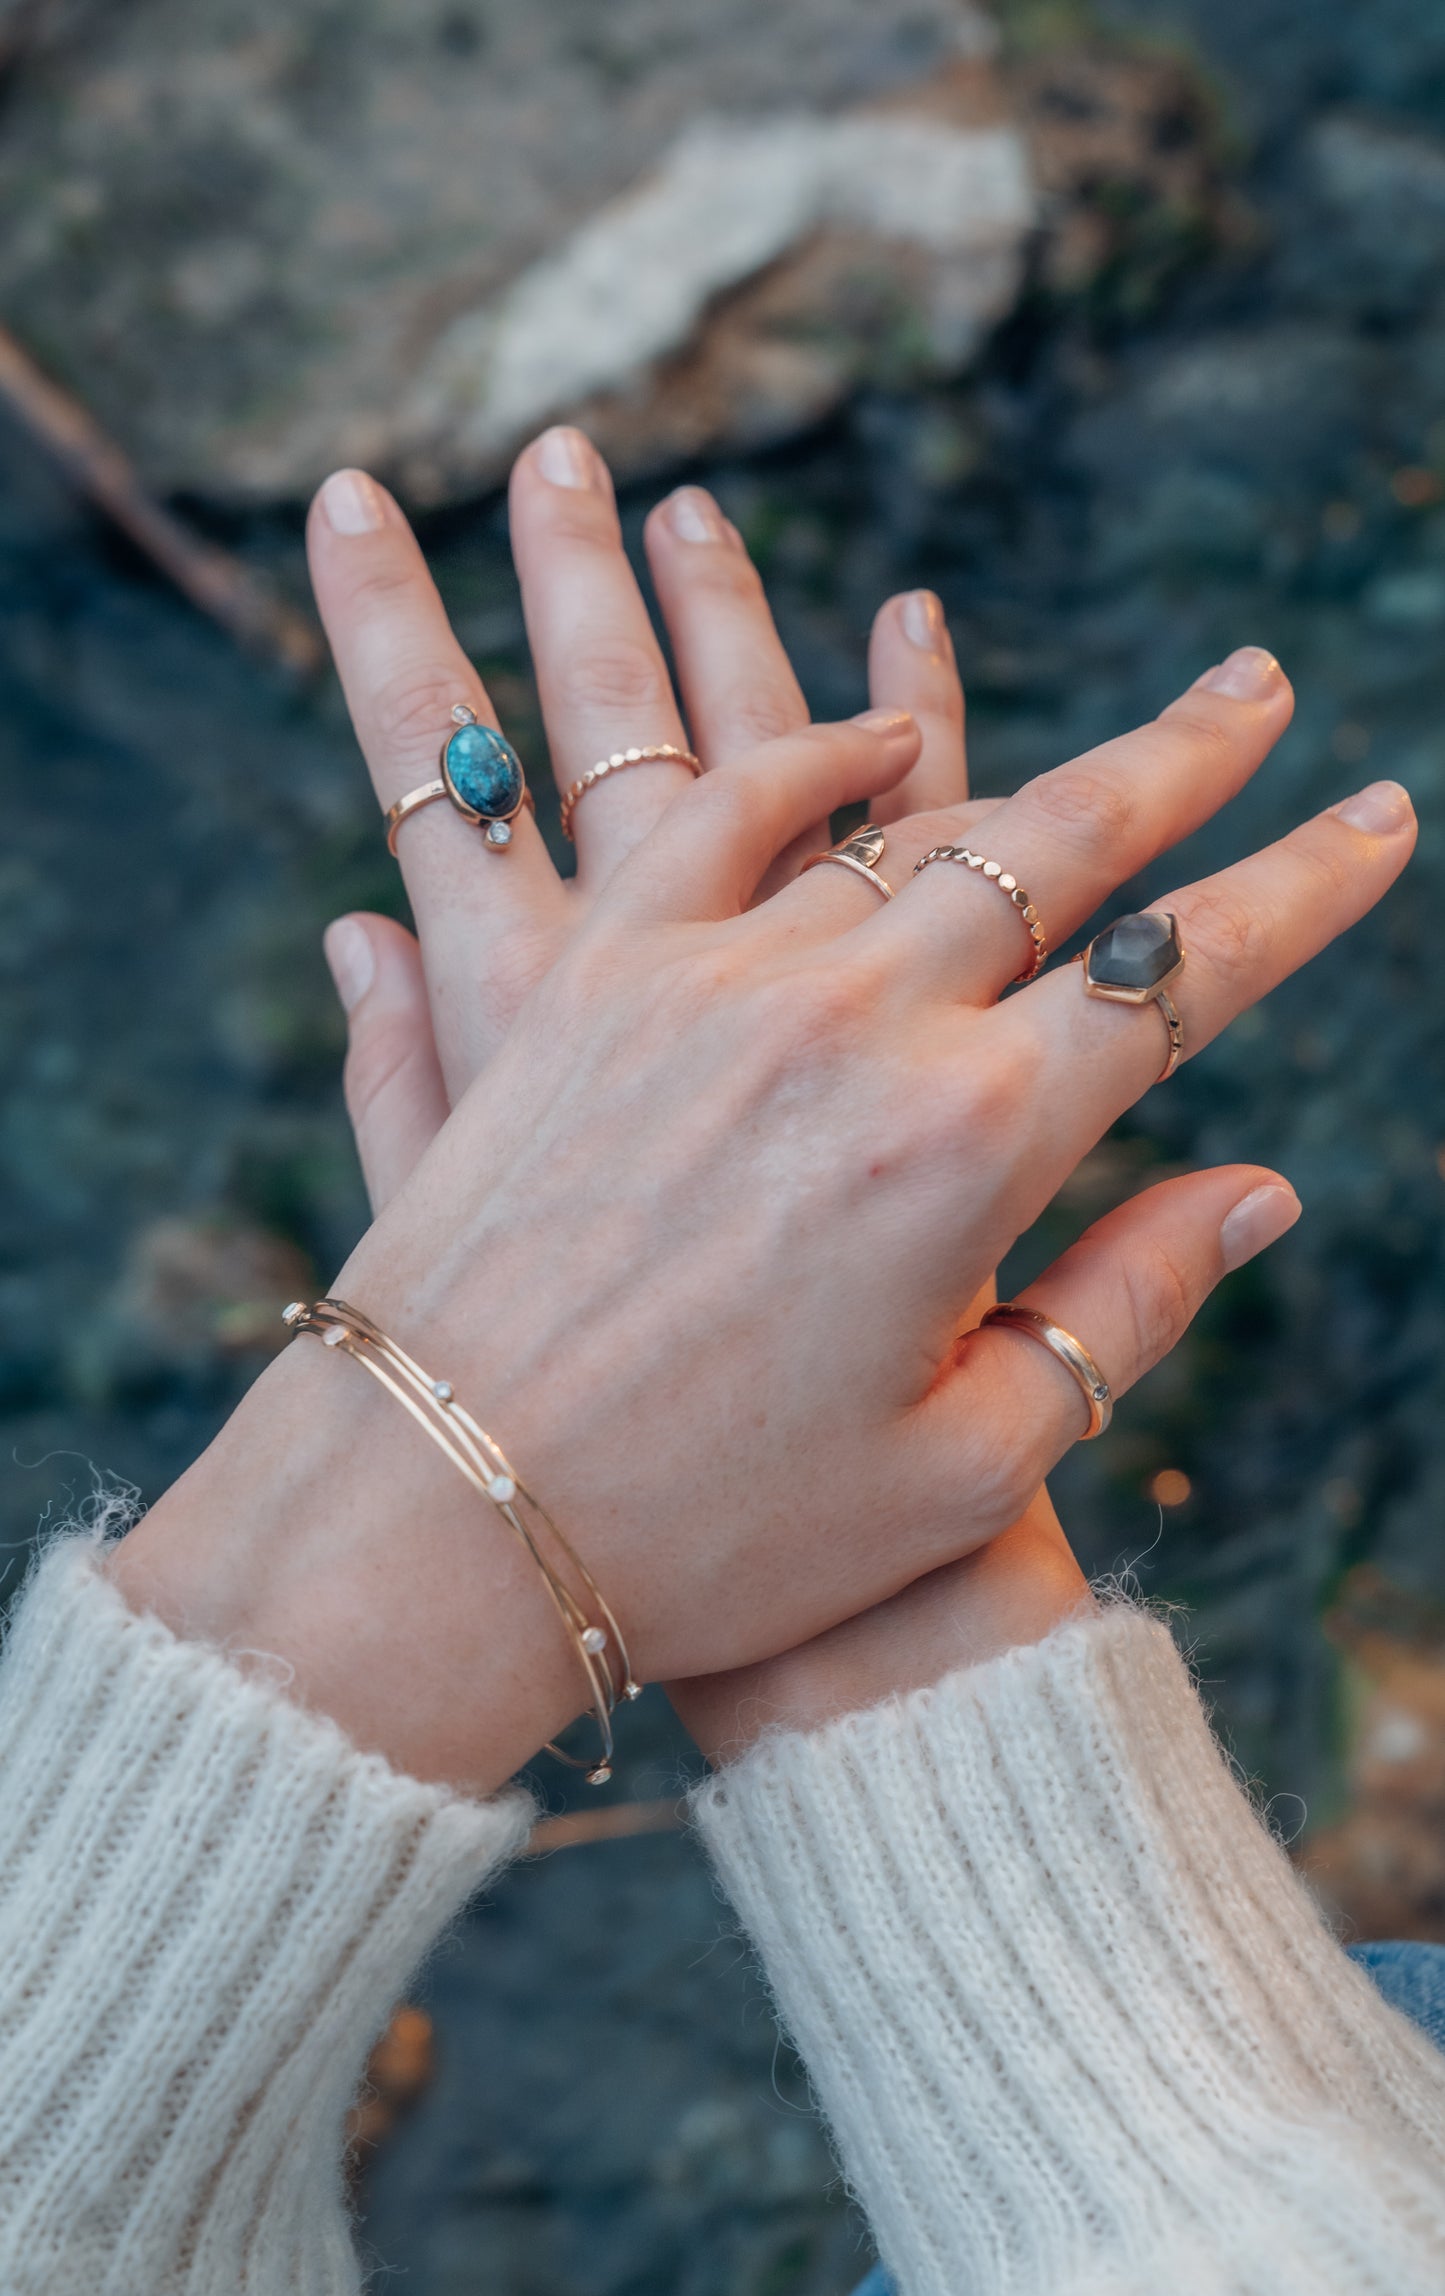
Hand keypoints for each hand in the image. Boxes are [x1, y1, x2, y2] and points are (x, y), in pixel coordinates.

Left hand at [113, 435, 1408, 1800]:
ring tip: (1070, 699)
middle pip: (1056, 843)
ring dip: (1016, 733)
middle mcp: (850, 1027)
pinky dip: (804, 752)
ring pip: (898, 806)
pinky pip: (712, 811)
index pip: (1181, 978)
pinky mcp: (593, 975)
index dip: (1300, 891)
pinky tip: (869, 729)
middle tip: (1259, 686)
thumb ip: (1126, 1311)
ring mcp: (710, 980)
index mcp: (968, 1150)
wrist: (443, 1519)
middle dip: (1182, 760)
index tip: (1379, 817)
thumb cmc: (718, 1538)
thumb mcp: (963, 1469)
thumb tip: (1262, 1186)